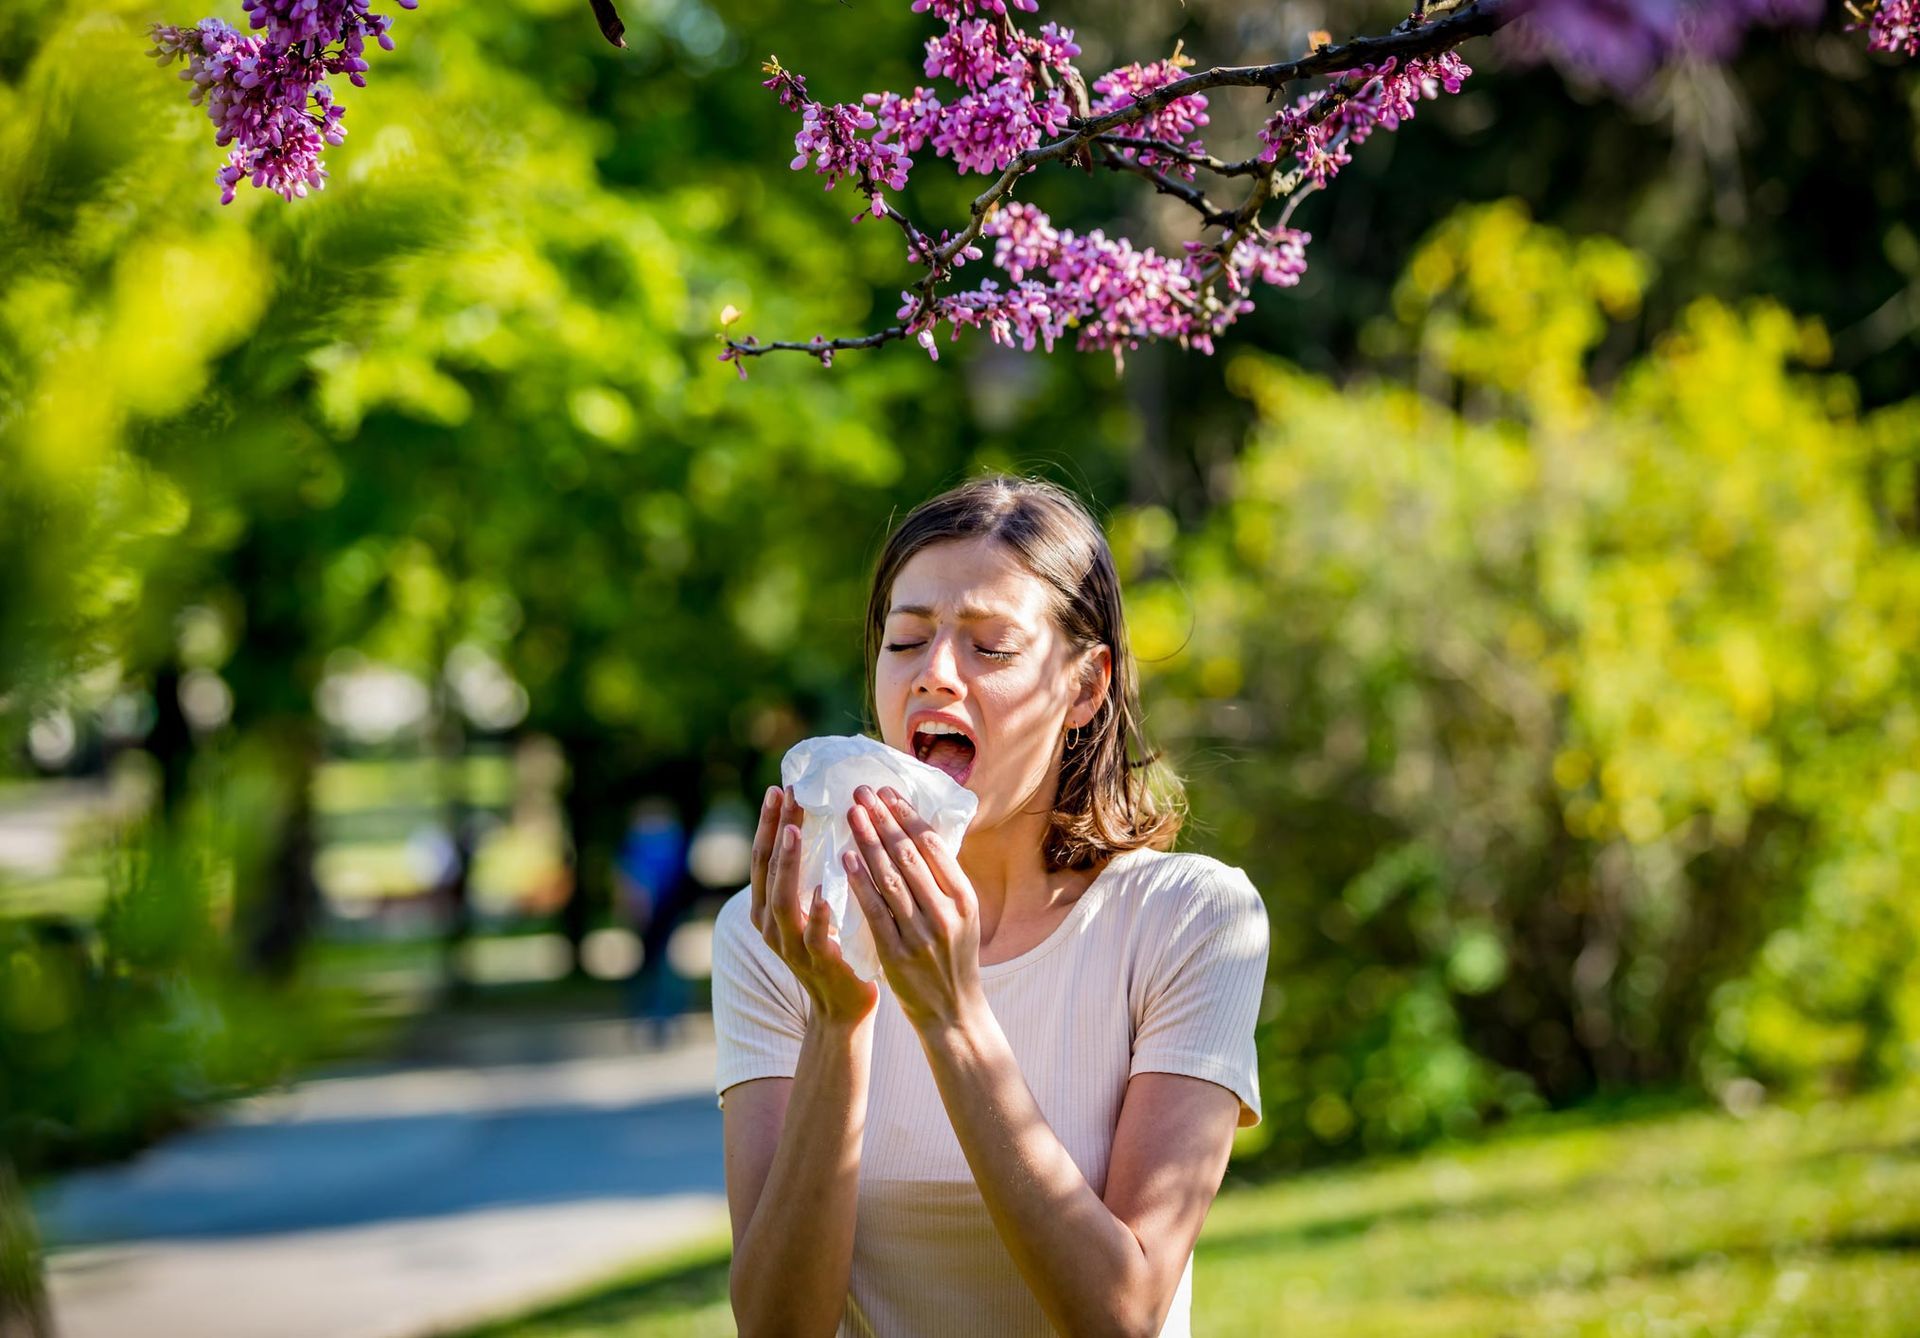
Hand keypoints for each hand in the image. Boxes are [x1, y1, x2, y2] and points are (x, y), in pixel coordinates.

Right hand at [750, 784, 878, 1027]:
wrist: (843, 1005)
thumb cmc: (833, 945)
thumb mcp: (813, 907)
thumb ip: (810, 874)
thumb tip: (821, 822)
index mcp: (766, 907)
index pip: (762, 856)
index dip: (769, 822)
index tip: (779, 788)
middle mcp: (771, 924)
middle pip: (767, 869)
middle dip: (776, 830)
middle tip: (787, 794)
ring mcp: (791, 945)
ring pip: (783, 899)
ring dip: (788, 863)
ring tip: (796, 830)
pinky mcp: (818, 962)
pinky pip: (814, 936)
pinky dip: (818, 913)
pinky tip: (825, 892)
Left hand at [842, 784, 983, 1033]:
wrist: (953, 1013)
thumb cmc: (953, 958)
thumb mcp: (962, 916)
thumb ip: (943, 881)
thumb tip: (919, 833)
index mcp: (965, 898)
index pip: (934, 846)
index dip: (908, 815)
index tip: (887, 791)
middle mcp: (947, 913)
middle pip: (910, 855)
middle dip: (883, 819)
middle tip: (862, 792)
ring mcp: (922, 935)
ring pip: (891, 878)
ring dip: (868, 842)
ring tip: (851, 814)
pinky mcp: (897, 955)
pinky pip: (875, 911)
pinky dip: (860, 882)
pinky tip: (846, 859)